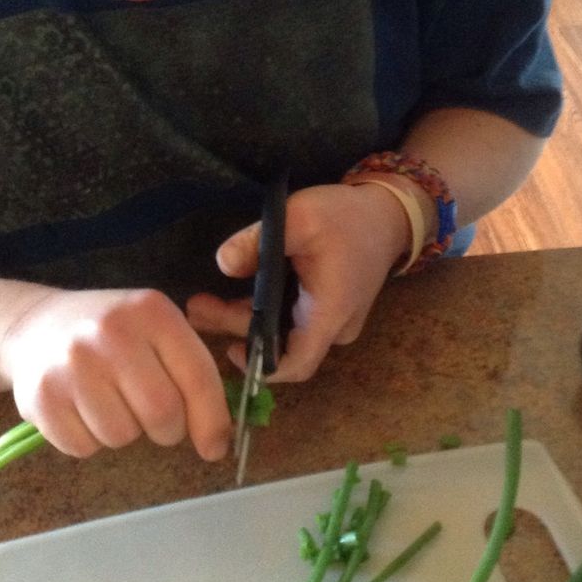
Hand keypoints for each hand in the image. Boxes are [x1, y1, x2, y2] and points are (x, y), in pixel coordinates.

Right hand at [0, 288, 230, 460]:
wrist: (34, 326)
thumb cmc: (110, 334)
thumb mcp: (153, 330)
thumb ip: (190, 372)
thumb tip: (216, 440)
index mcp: (150, 311)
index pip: (197, 376)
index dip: (212, 420)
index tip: (215, 447)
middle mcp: (111, 332)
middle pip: (162, 413)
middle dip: (166, 430)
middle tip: (153, 418)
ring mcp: (72, 364)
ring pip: (122, 435)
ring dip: (123, 432)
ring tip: (107, 400)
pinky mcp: (42, 397)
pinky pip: (84, 447)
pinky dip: (88, 440)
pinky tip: (79, 408)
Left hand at [186, 182, 411, 381]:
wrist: (385, 214)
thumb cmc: (347, 217)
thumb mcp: (300, 216)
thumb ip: (259, 240)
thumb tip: (222, 264)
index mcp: (330, 313)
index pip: (296, 363)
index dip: (262, 366)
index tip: (229, 349)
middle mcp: (334, 327)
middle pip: (280, 345)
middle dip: (236, 329)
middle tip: (196, 308)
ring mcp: (331, 321)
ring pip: (283, 334)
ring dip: (244, 320)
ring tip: (203, 302)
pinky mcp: (326, 310)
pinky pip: (291, 321)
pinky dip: (261, 311)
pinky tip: (230, 294)